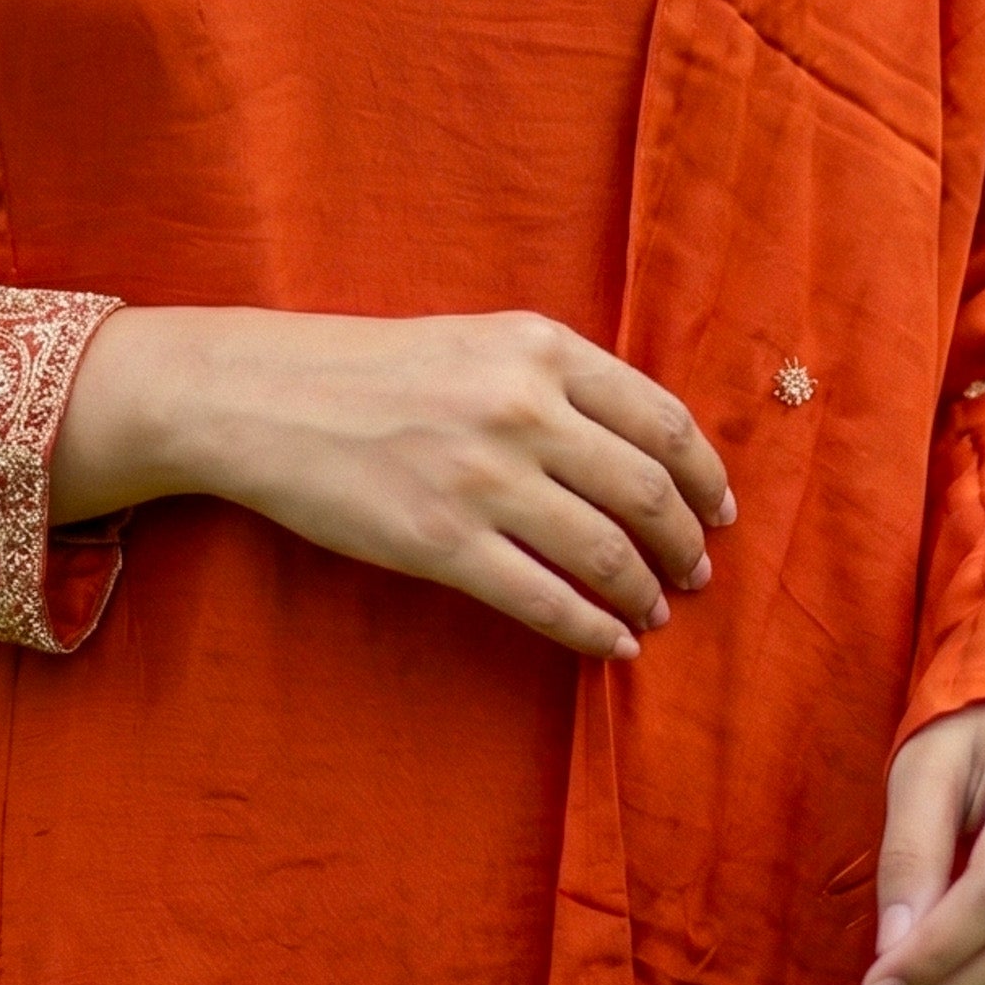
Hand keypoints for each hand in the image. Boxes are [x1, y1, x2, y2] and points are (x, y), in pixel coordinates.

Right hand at [48, 306, 732, 658]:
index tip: (720, 511)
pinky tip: (612, 642)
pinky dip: (593, 630)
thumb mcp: (479, 341)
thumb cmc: (375, 369)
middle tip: (696, 573)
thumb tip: (646, 449)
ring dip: (646, 592)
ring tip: (656, 611)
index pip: (661, 419)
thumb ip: (560, 381)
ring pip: (606, 552)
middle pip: (646, 491)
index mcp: (540, 348)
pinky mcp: (441, 543)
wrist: (265, 396)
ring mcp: (482, 478)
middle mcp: (522, 408)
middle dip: (686, 544)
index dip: (705, 476)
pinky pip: (545, 600)